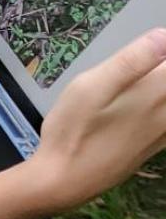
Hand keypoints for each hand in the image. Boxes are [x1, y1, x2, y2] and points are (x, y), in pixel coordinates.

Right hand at [0, 30, 165, 218]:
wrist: (63, 182)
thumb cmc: (71, 131)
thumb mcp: (89, 87)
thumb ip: (130, 60)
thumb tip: (163, 36)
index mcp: (154, 90)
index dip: (160, 53)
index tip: (151, 49)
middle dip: (159, 74)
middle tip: (148, 66)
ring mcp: (162, 133)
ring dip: (160, 92)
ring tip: (147, 83)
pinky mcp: (153, 147)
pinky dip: (161, 112)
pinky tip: (151, 107)